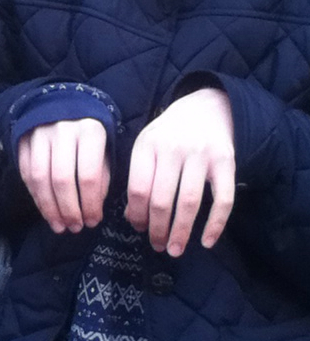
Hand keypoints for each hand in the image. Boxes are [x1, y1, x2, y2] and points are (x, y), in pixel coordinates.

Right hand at [18, 118, 109, 233]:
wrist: (63, 104)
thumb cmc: (89, 135)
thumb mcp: (104, 151)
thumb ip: (101, 178)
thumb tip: (92, 209)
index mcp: (90, 131)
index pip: (88, 175)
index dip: (90, 204)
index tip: (93, 222)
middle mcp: (63, 130)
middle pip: (62, 179)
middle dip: (68, 210)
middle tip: (74, 228)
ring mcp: (39, 133)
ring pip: (40, 178)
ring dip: (49, 207)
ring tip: (59, 226)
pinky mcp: (23, 139)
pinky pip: (26, 173)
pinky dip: (35, 196)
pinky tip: (46, 209)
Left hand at [125, 88, 234, 256]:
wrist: (205, 108)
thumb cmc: (169, 134)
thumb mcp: (147, 146)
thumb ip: (138, 176)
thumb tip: (132, 217)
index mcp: (148, 144)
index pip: (138, 188)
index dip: (137, 215)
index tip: (139, 229)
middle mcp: (173, 148)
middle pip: (161, 199)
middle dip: (157, 229)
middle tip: (157, 245)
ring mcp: (201, 154)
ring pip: (189, 202)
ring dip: (181, 232)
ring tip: (175, 250)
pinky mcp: (226, 161)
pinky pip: (223, 200)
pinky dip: (215, 225)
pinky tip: (206, 242)